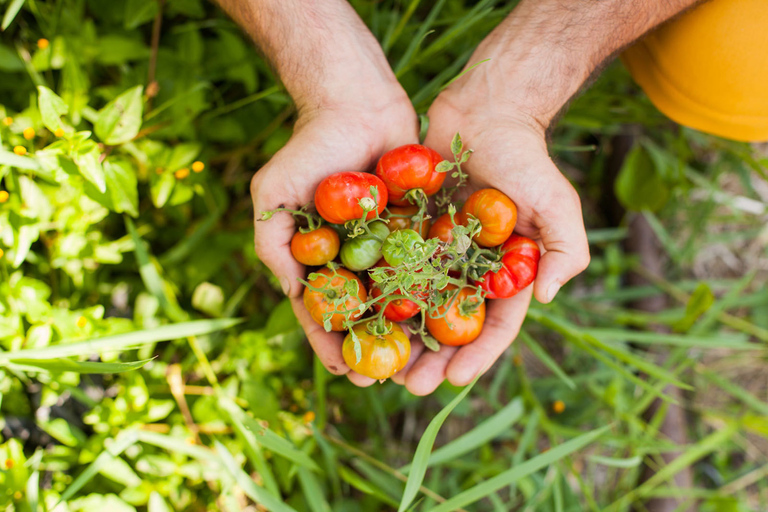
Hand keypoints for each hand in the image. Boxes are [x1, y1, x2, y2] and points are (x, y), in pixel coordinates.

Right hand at [251, 100, 418, 384]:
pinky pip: (431, 262)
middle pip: (367, 312)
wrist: (355, 102)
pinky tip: (450, 314)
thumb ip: (275, 245)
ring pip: (403, 296)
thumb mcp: (273, 196)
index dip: (332, 342)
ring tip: (423, 360)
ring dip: (410, 329)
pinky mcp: (421, 225)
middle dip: (376, 346)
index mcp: (320, 259)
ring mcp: (390, 244)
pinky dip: (439, 288)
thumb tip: (293, 295)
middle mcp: (357, 257)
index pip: (325, 311)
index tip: (344, 370)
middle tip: (390, 379)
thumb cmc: (307, 148)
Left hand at [391, 90, 589, 395]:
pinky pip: (392, 268)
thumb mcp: (556, 202)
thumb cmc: (525, 157)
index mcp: (507, 274)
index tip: (454, 382)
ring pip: (416, 306)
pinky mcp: (411, 232)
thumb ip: (562, 250)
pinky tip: (359, 317)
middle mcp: (471, 271)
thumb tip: (542, 298)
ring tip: (379, 368)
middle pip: (450, 326)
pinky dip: (378, 295)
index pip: (494, 326)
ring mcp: (439, 253)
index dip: (476, 357)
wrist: (484, 112)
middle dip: (432, 360)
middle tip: (409, 388)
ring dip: (400, 339)